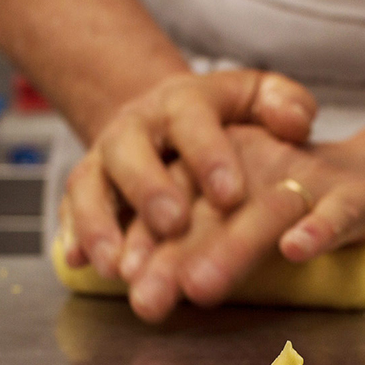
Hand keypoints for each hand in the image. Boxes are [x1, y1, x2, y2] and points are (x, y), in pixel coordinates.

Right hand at [63, 70, 316, 278]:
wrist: (159, 116)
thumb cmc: (221, 117)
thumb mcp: (256, 98)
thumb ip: (284, 103)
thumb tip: (296, 123)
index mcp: (181, 102)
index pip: (192, 121)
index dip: (209, 155)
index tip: (230, 194)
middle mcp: (134, 127)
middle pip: (131, 151)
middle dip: (149, 189)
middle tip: (172, 225)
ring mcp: (102, 158)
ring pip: (90, 185)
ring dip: (100, 224)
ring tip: (117, 266)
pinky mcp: (84, 189)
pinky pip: (68, 210)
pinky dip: (70, 236)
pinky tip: (76, 264)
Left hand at [121, 125, 364, 322]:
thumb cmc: (302, 212)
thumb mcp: (245, 227)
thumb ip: (195, 250)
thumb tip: (134, 290)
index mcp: (225, 172)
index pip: (175, 200)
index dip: (145, 236)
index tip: (121, 274)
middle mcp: (262, 167)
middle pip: (211, 208)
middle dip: (175, 253)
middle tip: (147, 296)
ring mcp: (313, 181)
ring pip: (267, 210)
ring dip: (232, 247)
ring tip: (200, 287)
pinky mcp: (361, 196)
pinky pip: (341, 210)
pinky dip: (319, 227)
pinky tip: (296, 249)